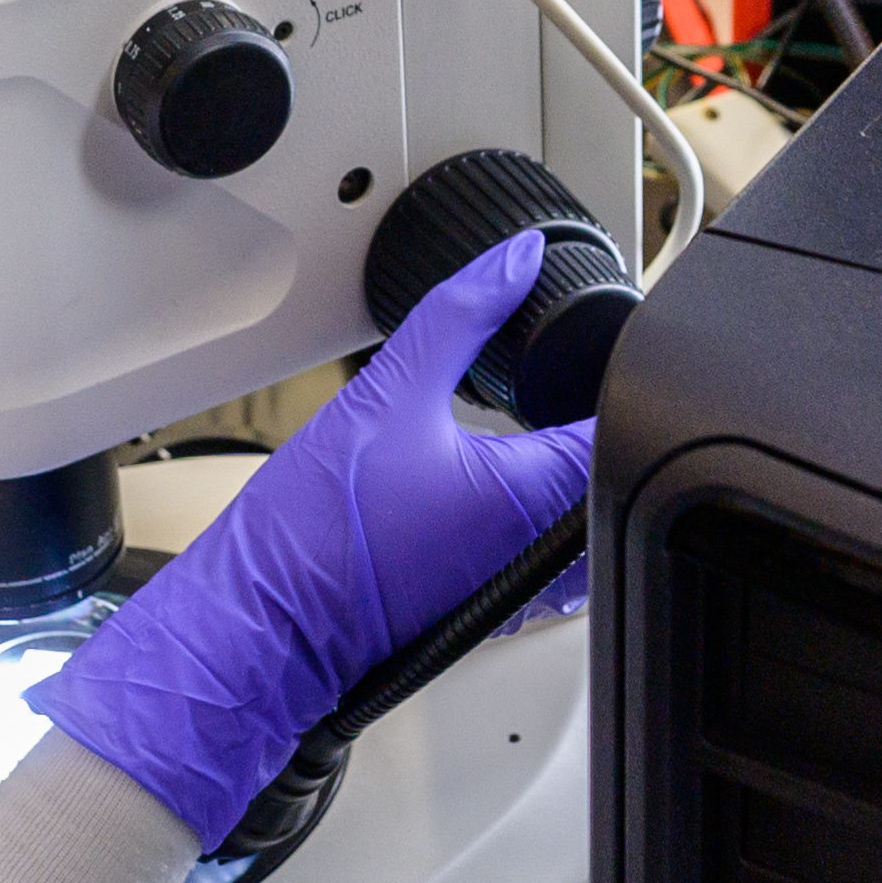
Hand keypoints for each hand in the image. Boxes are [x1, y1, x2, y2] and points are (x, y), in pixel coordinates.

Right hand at [36, 233, 599, 845]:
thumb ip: (459, 314)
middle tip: (552, 379)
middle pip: (609, 471)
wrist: (264, 621)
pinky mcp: (491, 606)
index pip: (617, 424)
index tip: (592, 345)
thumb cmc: (315, 533)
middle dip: (585, 421)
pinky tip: (482, 490)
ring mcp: (519, 587)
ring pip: (580, 517)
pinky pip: (543, 553)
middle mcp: (542, 551)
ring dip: (561, 473)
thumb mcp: (388, 391)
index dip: (609, 373)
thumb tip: (514, 261)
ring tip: (522, 432)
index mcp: (532, 496)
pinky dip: (529, 514)